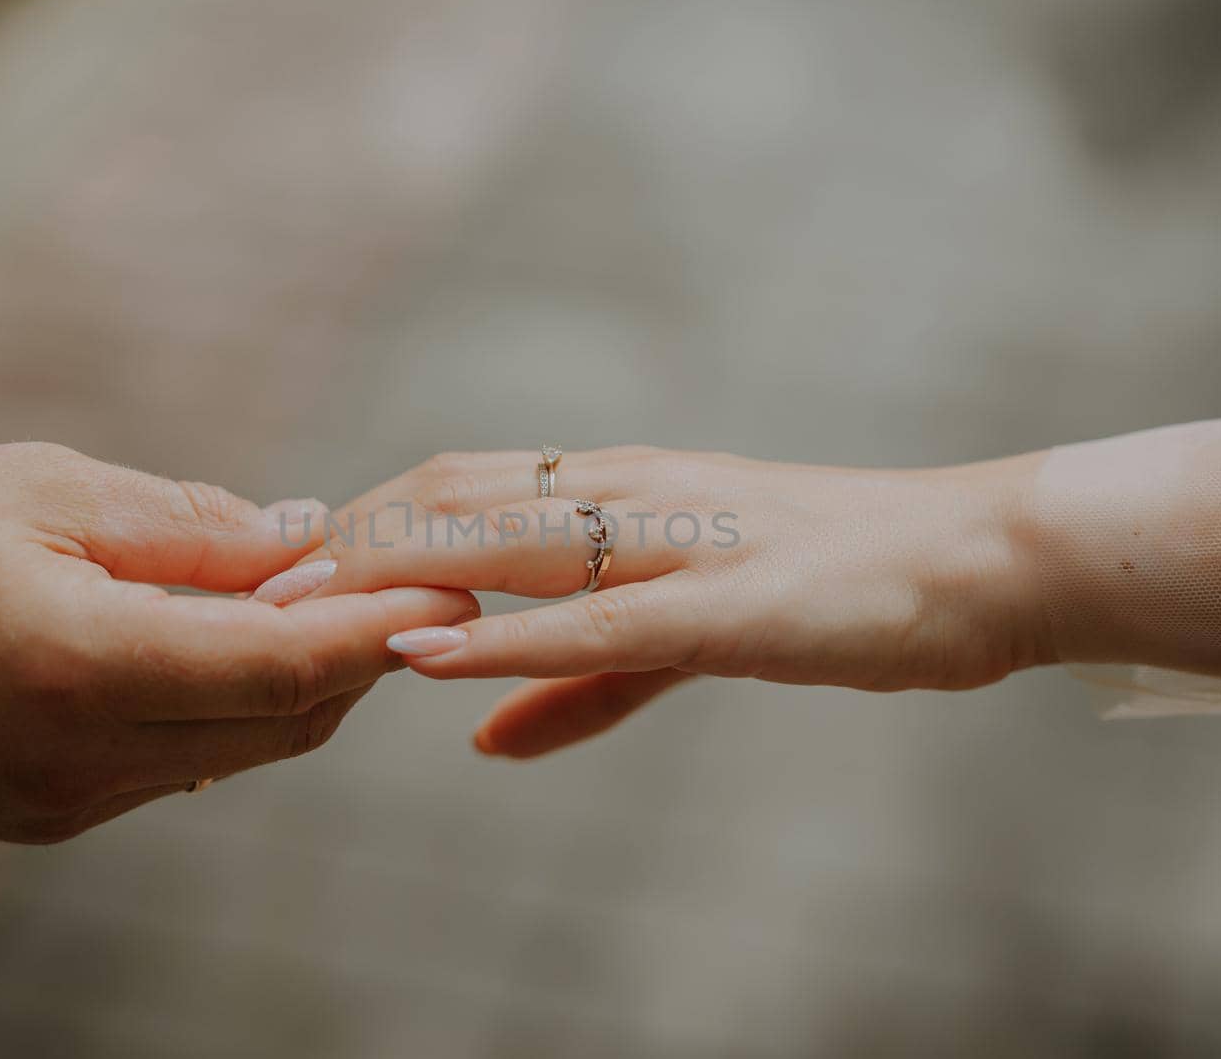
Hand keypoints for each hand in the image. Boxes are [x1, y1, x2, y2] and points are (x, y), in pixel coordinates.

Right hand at [0, 443, 476, 841]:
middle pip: (284, 722)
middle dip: (366, 656)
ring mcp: (67, 806)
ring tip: (342, 603)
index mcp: (78, 667)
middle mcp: (83, 760)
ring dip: (305, 682)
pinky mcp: (50, 819)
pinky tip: (242, 646)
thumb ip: (188, 527)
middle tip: (420, 584)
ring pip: (242, 750)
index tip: (454, 582)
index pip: (283, 667)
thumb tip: (306, 538)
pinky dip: (234, 708)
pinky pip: (182, 766)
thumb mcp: (37, 490)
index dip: (383, 626)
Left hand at [253, 447, 1052, 757]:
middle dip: (339, 539)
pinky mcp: (725, 604)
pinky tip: (426, 650)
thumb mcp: (685, 636)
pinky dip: (500, 633)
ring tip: (292, 610)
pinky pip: (594, 618)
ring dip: (388, 570)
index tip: (280, 567)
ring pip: (503, 536)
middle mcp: (631, 490)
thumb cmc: (833, 586)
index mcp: (619, 485)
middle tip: (245, 588)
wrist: (975, 562)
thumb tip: (480, 740)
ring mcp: (676, 539)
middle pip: (450, 491)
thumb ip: (578, 686)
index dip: (359, 520)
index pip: (455, 479)